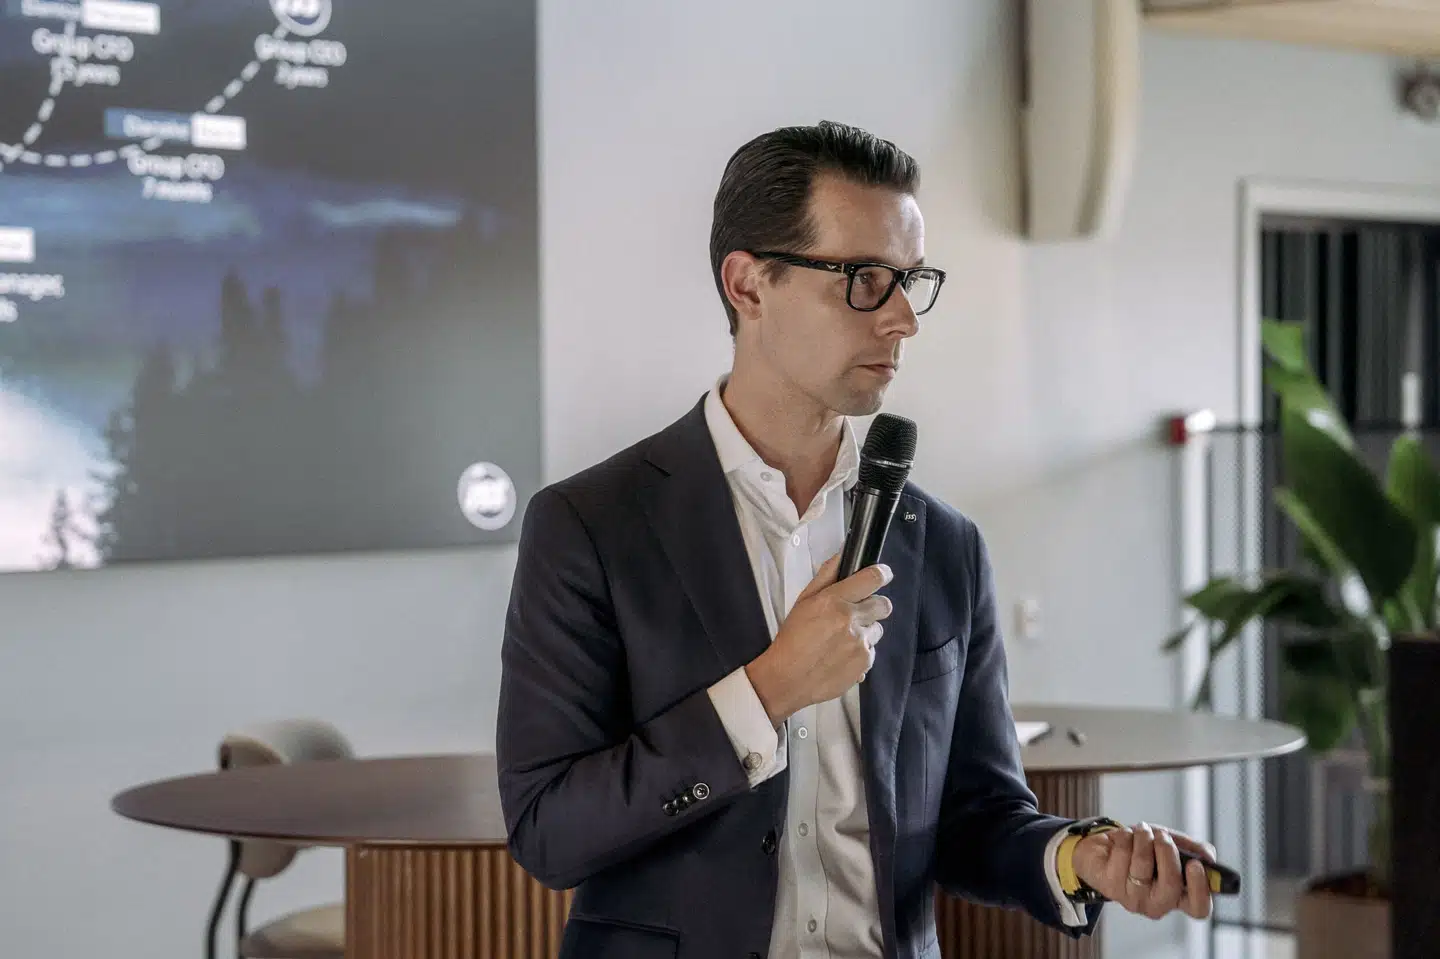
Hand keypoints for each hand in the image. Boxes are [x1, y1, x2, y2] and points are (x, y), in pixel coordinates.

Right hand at [745, 554, 893, 726]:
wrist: (788, 678)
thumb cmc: (793, 638)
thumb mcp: (803, 601)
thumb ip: (826, 575)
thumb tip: (842, 555)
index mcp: (834, 601)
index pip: (872, 578)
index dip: (882, 573)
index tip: (883, 573)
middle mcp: (850, 621)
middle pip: (883, 605)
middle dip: (874, 606)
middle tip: (858, 613)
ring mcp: (860, 644)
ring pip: (877, 630)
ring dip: (865, 631)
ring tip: (842, 639)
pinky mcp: (864, 664)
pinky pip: (872, 651)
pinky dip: (860, 652)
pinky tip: (841, 655)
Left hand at [1072, 822, 1217, 920]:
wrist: (1104, 847)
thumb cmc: (1142, 848)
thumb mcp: (1172, 845)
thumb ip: (1194, 850)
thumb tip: (1209, 856)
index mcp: (1178, 897)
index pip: (1198, 908)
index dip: (1200, 889)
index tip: (1196, 864)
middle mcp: (1157, 903)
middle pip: (1171, 886)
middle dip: (1167, 853)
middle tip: (1162, 836)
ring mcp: (1133, 898)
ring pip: (1143, 866)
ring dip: (1144, 839)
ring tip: (1142, 830)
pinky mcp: (1110, 887)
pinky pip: (1122, 855)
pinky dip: (1125, 837)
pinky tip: (1124, 837)